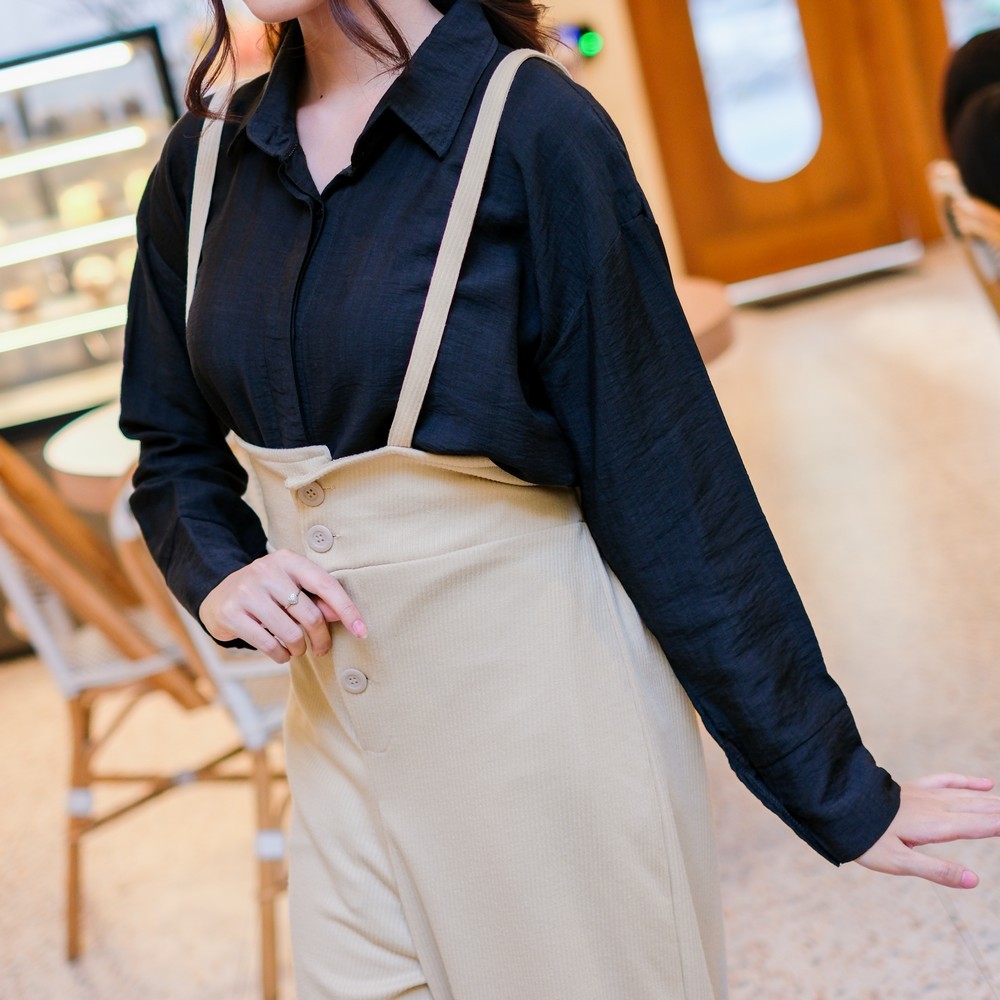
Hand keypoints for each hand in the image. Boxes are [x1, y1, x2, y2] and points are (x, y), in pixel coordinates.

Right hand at [199, 548, 366, 662]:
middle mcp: (267, 571)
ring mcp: (247, 591)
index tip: (362, 631)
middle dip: (321, 638)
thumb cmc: (268, 593)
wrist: (219, 594)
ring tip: (298, 650)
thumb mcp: (292, 587)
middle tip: (322, 649)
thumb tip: (342, 616)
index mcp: (288, 560)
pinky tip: (281, 654)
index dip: (347, 609)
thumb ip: (317, 599)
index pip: (325, 585)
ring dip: (299, 649)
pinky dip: (281, 656)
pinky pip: (268, 644)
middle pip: (309, 614)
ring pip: (290, 632)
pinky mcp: (232, 613)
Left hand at [854, 773, 999, 887]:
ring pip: (967, 796)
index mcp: (936, 826)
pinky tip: (984, 783)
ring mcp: (925, 795)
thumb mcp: (900, 863)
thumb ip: (937, 871)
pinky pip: (946, 781)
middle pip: (979, 809)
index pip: (979, 825)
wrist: (838, 807)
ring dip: (993, 799)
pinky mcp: (915, 789)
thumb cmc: (866, 839)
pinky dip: (966, 782)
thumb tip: (974, 881)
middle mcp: (936, 807)